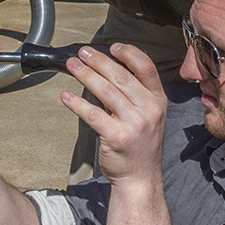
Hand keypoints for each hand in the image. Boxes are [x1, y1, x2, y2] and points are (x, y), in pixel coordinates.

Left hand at [60, 43, 167, 185]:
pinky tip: (66, 96)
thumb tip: (106, 71)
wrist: (140, 177)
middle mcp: (149, 109)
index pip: (146, 67)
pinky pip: (93, 114)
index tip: (112, 47)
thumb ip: (133, 95)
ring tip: (72, 66)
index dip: (129, 53)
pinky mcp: (117, 136)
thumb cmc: (140, 145)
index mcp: (158, 100)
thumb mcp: (149, 116)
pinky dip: (77, 103)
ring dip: (85, 75)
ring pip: (105, 91)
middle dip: (98, 61)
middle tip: (82, 53)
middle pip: (121, 76)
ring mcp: (134, 123)